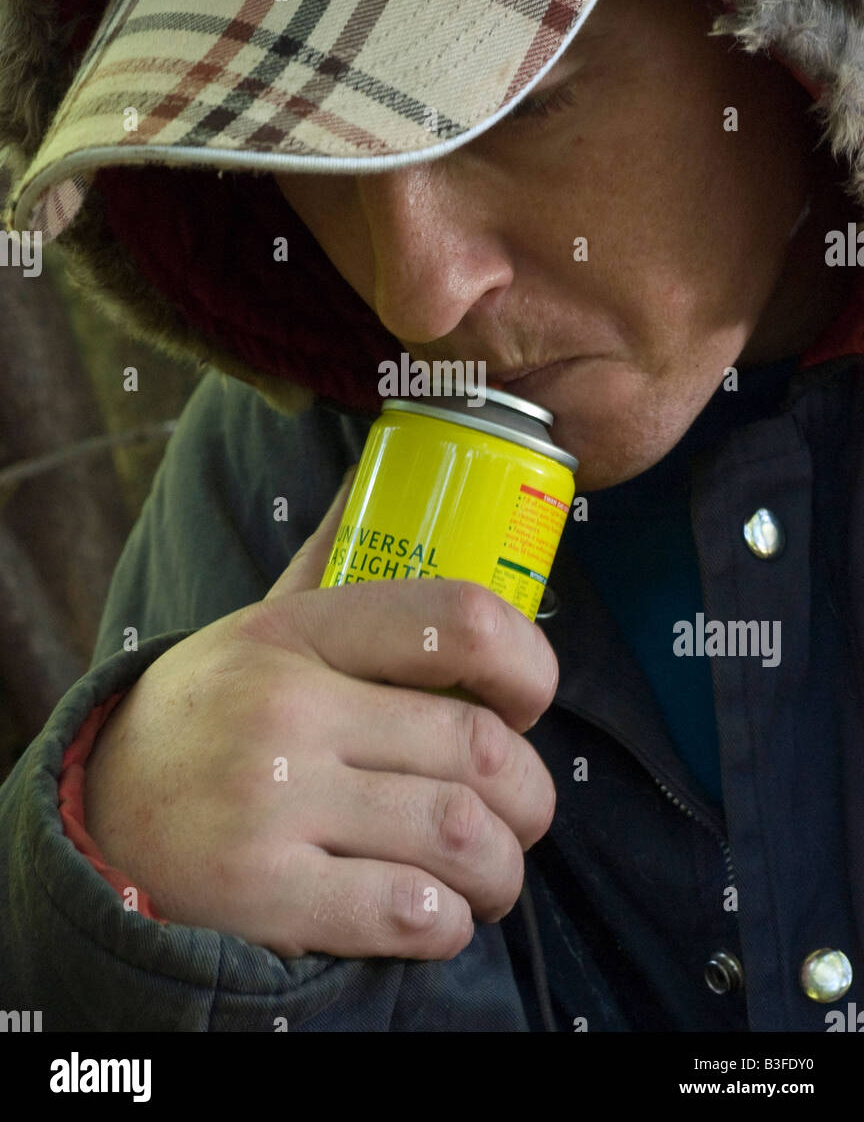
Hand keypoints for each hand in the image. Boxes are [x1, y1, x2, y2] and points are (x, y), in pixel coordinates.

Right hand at [85, 474, 558, 959]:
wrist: (96, 816)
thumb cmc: (209, 716)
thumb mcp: (259, 627)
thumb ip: (327, 559)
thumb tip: (382, 469)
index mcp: (297, 631)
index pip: (458, 617)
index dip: (529, 664)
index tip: (528, 702)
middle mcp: (284, 708)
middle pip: (479, 746)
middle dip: (530, 798)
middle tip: (521, 815)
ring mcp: (269, 802)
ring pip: (460, 835)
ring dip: (501, 870)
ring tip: (489, 874)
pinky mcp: (262, 895)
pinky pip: (411, 914)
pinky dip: (448, 924)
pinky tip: (434, 914)